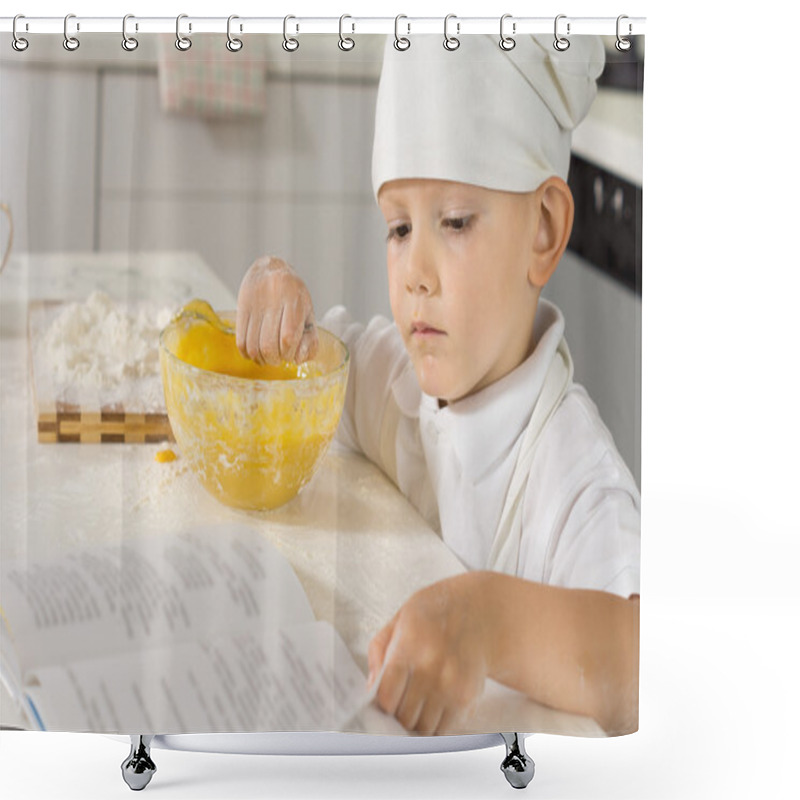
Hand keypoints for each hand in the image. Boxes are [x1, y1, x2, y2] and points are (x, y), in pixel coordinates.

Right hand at [236, 256, 317, 363]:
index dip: (289, 353)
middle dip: (275, 359)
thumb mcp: (308, 313)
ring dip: (261, 359)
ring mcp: (255, 304)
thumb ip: (310, 339)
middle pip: (269, 344)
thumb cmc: (294, 296)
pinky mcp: (241, 308)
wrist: (269, 268)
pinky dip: (248, 354)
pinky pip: (240, 340)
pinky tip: (255, 353)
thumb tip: (298, 360)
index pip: (288, 337)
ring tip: (268, 358)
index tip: (290, 355)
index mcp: (294, 300)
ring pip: (253, 345)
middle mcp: (273, 300)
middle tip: (279, 358)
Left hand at [366, 573, 489, 734]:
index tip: (384, 698)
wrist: (479, 612)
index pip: (387, 695)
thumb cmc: (434, 614)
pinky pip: (446, 729)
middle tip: (402, 700)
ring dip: (418, 721)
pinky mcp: (469, 697)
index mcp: (411, 645)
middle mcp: (433, 667)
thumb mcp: (399, 619)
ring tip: (419, 702)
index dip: (382, 703)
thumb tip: (371, 688)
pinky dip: (437, 724)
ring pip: (424, 728)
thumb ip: (379, 652)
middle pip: (404, 716)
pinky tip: (436, 705)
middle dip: (399, 713)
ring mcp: (453, 685)